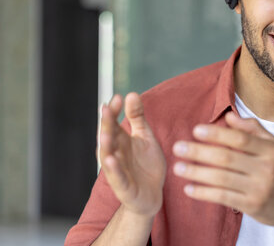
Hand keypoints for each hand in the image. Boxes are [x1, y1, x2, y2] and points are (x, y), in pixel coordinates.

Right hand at [99, 93, 165, 216]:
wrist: (153, 194)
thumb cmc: (146, 165)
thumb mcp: (145, 137)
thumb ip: (138, 118)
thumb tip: (131, 93)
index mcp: (120, 141)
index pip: (113, 123)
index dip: (113, 111)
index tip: (117, 97)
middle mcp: (115, 154)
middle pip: (107, 137)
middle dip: (106, 124)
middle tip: (106, 109)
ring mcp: (117, 171)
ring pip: (107, 157)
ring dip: (105, 145)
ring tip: (105, 133)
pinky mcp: (123, 187)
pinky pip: (117, 177)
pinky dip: (113, 169)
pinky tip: (112, 159)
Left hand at [172, 112, 273, 228]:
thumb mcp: (272, 145)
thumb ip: (251, 129)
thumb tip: (229, 116)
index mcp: (270, 149)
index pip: (240, 138)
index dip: (217, 133)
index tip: (196, 130)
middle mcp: (265, 168)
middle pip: (227, 157)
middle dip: (199, 152)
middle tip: (178, 147)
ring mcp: (258, 188)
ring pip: (222, 178)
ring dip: (196, 173)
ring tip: (178, 167)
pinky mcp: (252, 206)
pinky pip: (223, 197)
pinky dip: (204, 193)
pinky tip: (189, 188)